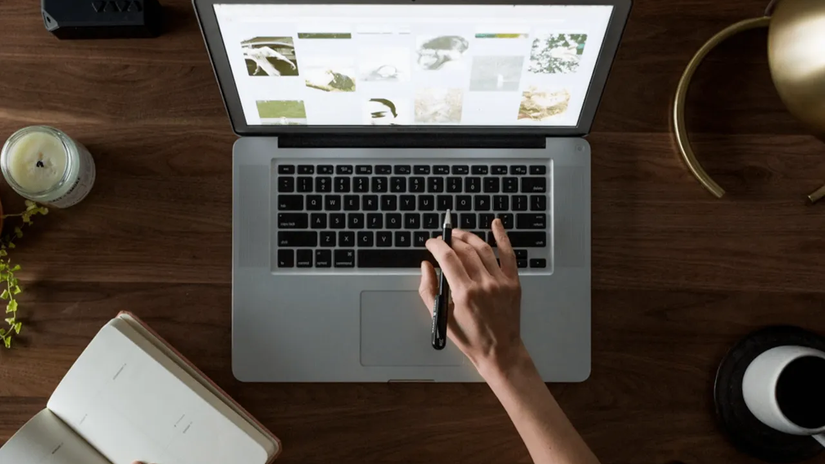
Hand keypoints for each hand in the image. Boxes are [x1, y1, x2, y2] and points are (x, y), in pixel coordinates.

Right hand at [419, 219, 525, 376]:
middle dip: (450, 240)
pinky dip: (502, 237)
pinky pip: (509, 254)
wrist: (500, 351)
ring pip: (483, 249)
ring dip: (468, 237)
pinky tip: (496, 224)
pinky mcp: (513, 282)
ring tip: (458, 234)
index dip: (436, 245)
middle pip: (464, 250)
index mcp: (464, 293)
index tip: (431, 243)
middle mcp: (484, 284)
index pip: (447, 257)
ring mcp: (500, 282)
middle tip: (442, 240)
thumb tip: (426, 266)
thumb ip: (428, 289)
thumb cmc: (470, 338)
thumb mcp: (441, 317)